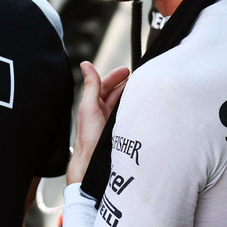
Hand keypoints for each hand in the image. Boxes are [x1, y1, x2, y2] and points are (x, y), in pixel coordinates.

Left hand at [66, 61, 129, 184]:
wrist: (93, 161)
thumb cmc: (89, 136)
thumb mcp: (90, 106)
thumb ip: (91, 86)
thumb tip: (85, 64)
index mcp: (91, 105)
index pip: (104, 86)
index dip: (114, 77)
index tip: (126, 70)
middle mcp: (100, 112)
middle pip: (114, 94)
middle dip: (124, 84)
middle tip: (138, 78)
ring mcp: (109, 122)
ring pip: (121, 104)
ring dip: (129, 96)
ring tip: (142, 89)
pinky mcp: (118, 131)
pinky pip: (126, 115)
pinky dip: (133, 109)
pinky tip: (141, 107)